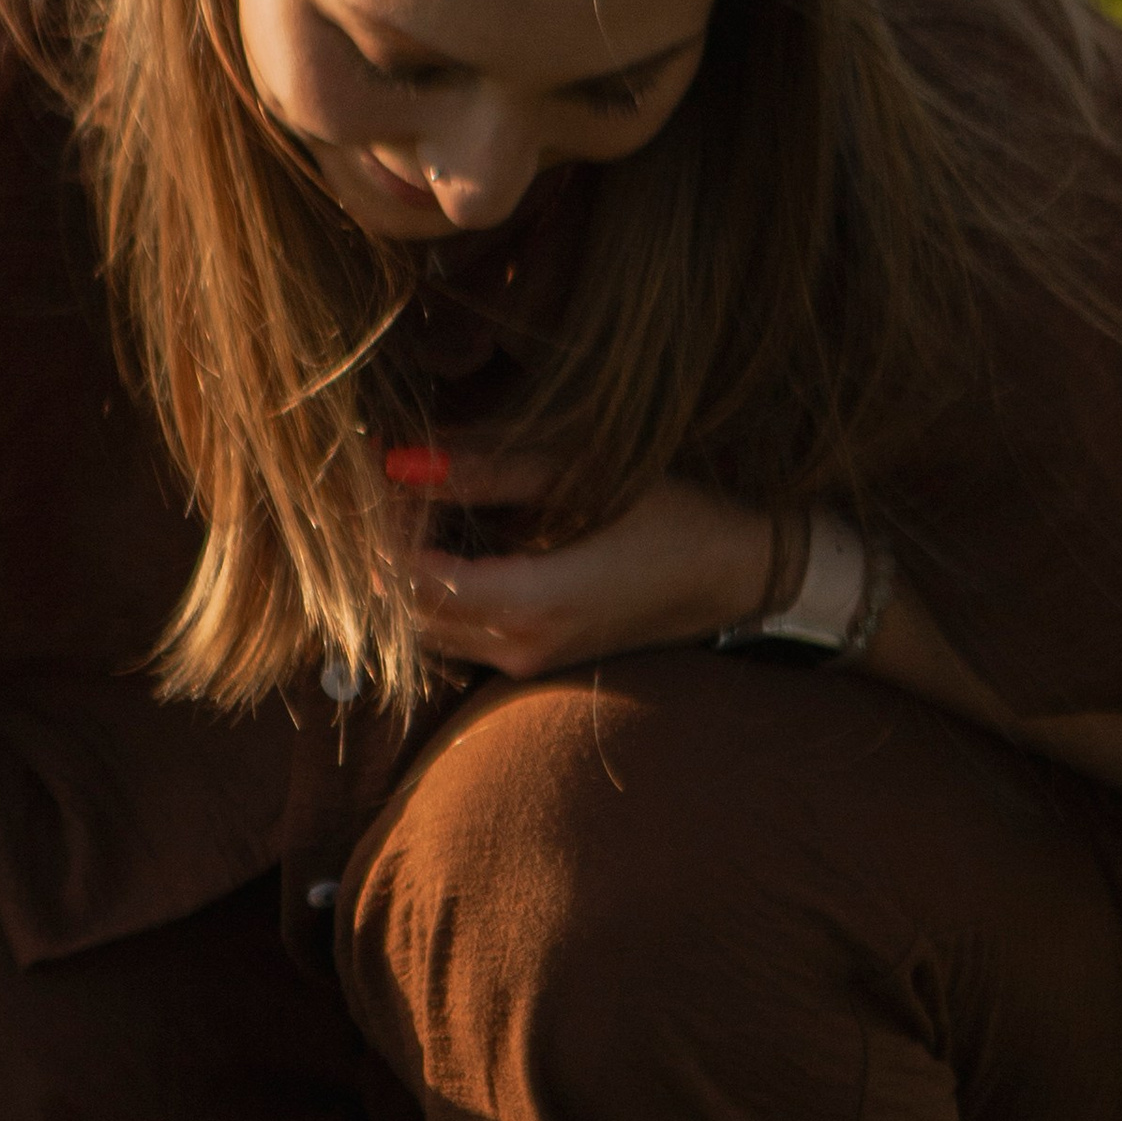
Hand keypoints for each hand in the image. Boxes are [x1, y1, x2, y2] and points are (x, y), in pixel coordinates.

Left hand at [388, 447, 779, 680]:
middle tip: (404, 484)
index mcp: (529, 604)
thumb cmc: (668, 514)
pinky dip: (438, 590)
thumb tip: (404, 457)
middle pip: (405, 608)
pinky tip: (461, 540)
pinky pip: (454, 633)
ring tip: (430, 506)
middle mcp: (517, 647)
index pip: (411, 576)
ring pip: (423, 628)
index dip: (388, 524)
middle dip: (390, 547)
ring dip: (410, 570)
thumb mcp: (581, 474)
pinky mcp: (531, 661)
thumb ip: (488, 468)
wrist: (733, 574)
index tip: (394, 473)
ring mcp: (523, 663)